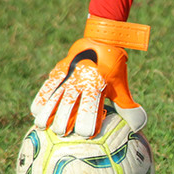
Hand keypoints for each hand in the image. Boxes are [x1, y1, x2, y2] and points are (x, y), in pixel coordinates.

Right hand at [31, 17, 148, 137]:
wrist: (102, 39)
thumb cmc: (113, 68)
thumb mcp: (121, 86)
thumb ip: (126, 106)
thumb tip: (137, 126)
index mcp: (98, 84)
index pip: (91, 106)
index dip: (88, 120)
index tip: (86, 134)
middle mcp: (81, 80)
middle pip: (69, 103)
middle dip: (64, 120)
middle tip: (62, 133)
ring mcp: (69, 74)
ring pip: (55, 95)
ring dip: (48, 112)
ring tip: (42, 126)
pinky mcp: (60, 69)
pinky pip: (48, 85)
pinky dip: (41, 98)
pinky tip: (35, 111)